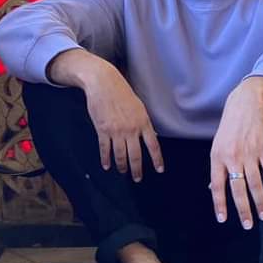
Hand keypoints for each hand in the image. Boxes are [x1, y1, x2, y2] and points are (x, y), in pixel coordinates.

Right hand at [48, 49, 162, 180]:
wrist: (103, 83)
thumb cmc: (122, 92)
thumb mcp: (139, 106)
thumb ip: (144, 123)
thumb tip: (150, 136)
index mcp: (143, 122)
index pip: (153, 145)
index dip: (157, 159)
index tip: (159, 169)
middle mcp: (131, 129)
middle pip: (136, 155)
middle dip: (137, 169)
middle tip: (137, 178)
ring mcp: (116, 130)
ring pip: (120, 154)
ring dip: (122, 166)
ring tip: (123, 172)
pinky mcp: (103, 130)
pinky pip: (105, 149)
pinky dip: (106, 158)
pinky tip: (107, 165)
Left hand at [209, 77, 262, 228]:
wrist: (246, 103)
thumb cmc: (230, 126)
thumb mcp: (218, 144)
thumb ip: (217, 166)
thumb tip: (212, 187)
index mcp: (218, 157)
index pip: (217, 185)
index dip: (220, 203)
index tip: (222, 219)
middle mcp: (233, 157)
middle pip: (238, 188)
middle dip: (244, 209)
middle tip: (248, 225)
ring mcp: (250, 153)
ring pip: (255, 183)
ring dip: (261, 201)